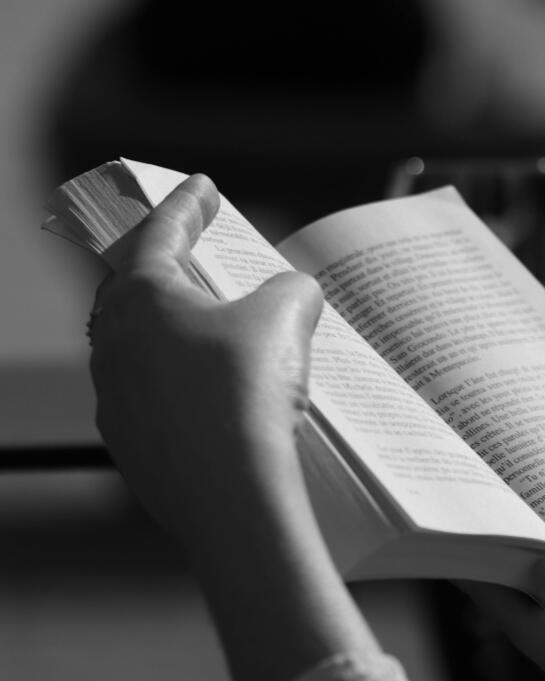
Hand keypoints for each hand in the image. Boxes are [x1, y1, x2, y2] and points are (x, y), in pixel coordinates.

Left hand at [90, 175, 383, 680]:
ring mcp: (117, 397)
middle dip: (172, 269)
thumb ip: (291, 288)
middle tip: (202, 259)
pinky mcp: (132, 444)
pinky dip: (182, 385)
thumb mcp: (283, 318)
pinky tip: (219, 397)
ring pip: (143, 347)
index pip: (161, 233)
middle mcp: (114, 343)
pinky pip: (154, 397)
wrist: (231, 495)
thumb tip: (294, 292)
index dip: (187, 204)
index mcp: (141, 297)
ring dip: (178, 333)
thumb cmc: (246, 394)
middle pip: (138, 289)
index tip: (202, 186)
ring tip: (219, 335)